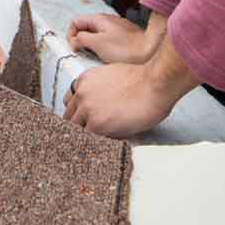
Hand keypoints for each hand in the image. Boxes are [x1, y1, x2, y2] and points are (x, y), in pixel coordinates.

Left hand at [63, 42, 196, 137]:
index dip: (77, 113)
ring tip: (93, 145)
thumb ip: (100, 90)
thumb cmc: (144, 81)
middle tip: (89, 136)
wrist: (155, 84)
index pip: (69, 101)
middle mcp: (82, 93)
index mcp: (85, 80)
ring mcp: (87, 109)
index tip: (84, 121)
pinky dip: (94, 144)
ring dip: (85, 137)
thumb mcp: (113, 77)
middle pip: (69, 117)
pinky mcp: (97, 124)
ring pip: (75, 130)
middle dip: (79, 126)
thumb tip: (102, 106)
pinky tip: (102, 147)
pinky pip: (87, 140)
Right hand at [67, 12, 162, 64]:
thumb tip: (75, 40)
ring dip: (92, 47)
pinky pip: (106, 42)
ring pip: (95, 37)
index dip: (70, 35)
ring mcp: (115, 30)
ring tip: (97, 58)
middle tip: (85, 54)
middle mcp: (107, 22)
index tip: (75, 48)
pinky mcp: (123, 39)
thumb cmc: (127, 49)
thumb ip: (82, 39)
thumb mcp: (98, 43)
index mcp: (99, 19)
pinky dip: (103, 50)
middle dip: (81, 42)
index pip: (75, 22)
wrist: (151, 52)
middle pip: (85, 29)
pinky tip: (108, 59)